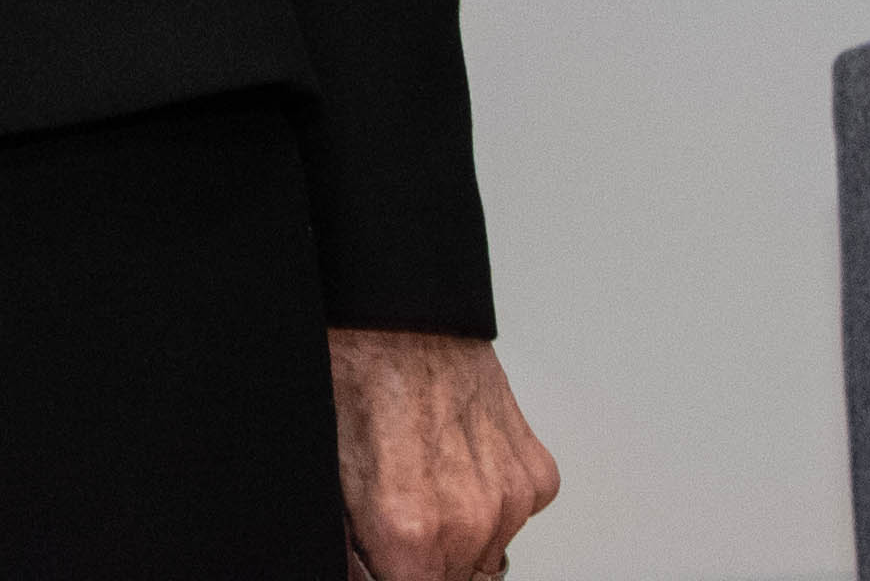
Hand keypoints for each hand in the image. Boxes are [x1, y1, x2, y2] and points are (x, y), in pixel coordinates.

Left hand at [332, 328, 559, 580]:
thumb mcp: (331, 469)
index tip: (381, 557)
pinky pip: (516, 517)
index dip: (387, 573)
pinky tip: (462, 462)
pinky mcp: (538, 477)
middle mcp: (470, 520)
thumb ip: (353, 543)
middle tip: (398, 521)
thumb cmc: (358, 375)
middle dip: (421, 563)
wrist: (403, 314)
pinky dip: (492, 502)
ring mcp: (511, 500)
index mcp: (409, 529)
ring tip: (427, 480)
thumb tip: (363, 573)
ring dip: (459, 536)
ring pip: (485, 557)